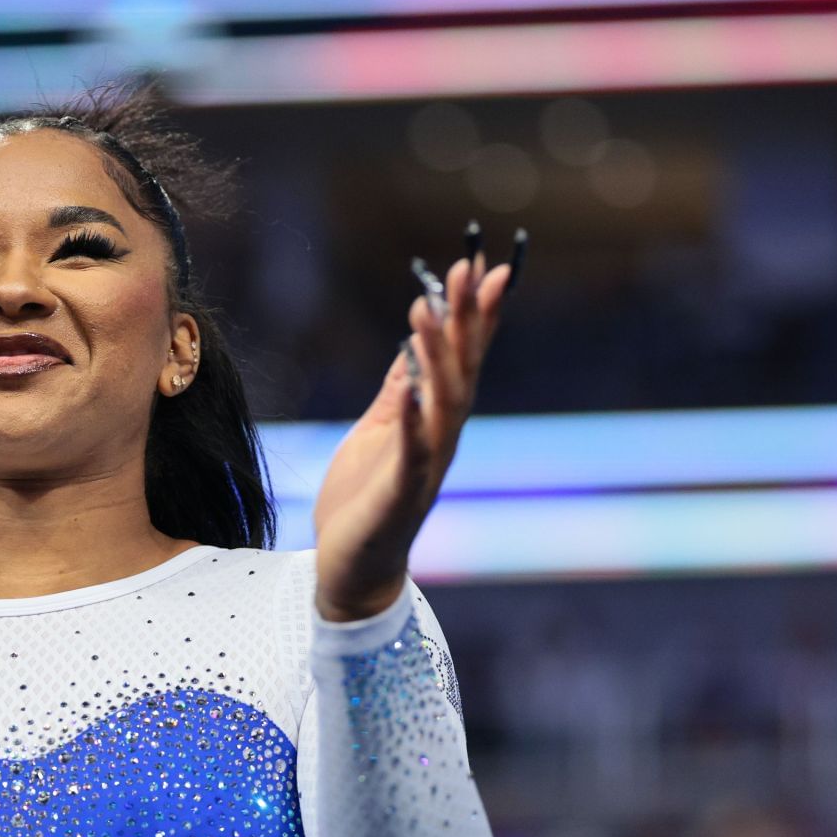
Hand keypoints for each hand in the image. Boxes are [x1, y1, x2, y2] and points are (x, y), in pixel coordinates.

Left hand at [313, 231, 519, 620]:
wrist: (351, 571)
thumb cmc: (363, 502)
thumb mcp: (378, 432)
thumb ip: (398, 392)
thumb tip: (411, 345)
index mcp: (434, 422)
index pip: (461, 359)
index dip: (475, 314)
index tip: (485, 265)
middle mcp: (441, 439)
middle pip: (461, 370)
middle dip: (466, 319)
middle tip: (469, 268)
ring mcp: (426, 467)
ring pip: (442, 404)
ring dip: (437, 356)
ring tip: (426, 310)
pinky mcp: (400, 494)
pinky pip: (411, 452)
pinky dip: (412, 420)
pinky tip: (410, 388)